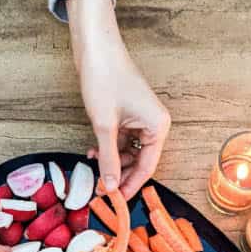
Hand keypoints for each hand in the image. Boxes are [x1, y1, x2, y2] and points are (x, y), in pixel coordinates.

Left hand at [67, 0, 170, 199]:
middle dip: (119, 175)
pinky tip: (92, 152)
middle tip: (100, 190)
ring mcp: (142, 119)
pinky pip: (122, 140)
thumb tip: (111, 186)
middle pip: (140, 161)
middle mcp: (155, 123)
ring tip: (92, 169)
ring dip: (111, 162)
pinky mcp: (128, 114)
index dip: (130, 186)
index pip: (147, 167)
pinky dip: (108, 148)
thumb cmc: (104, 80)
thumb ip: (108, 157)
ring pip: (129, 152)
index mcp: (158, 126)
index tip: (114, 202)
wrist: (96, 50)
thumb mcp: (104, 125)